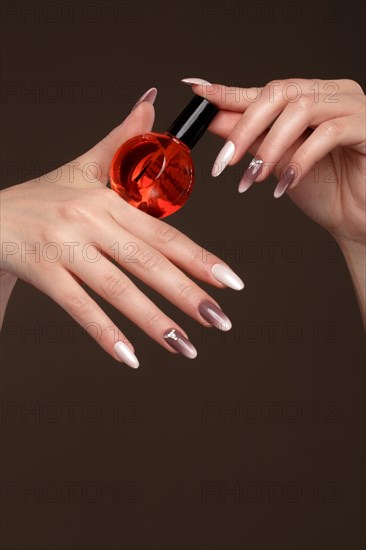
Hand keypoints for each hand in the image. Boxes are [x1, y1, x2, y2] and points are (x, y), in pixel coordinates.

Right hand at [0, 95, 243, 366]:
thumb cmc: (41, 198)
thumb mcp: (82, 167)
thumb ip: (121, 141)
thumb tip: (151, 101)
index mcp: (108, 200)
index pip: (165, 234)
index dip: (201, 259)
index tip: (231, 284)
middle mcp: (91, 221)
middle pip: (148, 263)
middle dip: (188, 295)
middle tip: (221, 322)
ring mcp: (66, 247)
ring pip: (118, 288)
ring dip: (154, 321)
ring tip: (185, 348)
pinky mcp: (43, 271)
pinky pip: (79, 307)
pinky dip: (105, 333)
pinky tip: (130, 357)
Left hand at [183, 77, 365, 324]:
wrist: (356, 220)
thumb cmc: (324, 190)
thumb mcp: (276, 162)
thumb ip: (251, 137)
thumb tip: (213, 118)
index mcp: (310, 98)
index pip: (265, 91)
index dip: (230, 93)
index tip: (199, 94)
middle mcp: (331, 94)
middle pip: (279, 93)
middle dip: (244, 127)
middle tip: (225, 161)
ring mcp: (352, 107)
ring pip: (299, 110)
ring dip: (268, 147)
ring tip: (252, 178)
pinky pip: (326, 134)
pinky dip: (299, 160)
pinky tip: (283, 185)